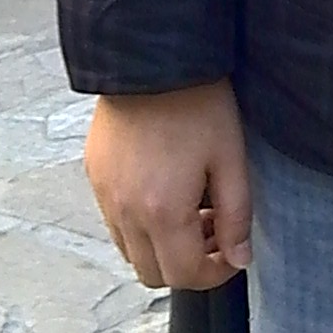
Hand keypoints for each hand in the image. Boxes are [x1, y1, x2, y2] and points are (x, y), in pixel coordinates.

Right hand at [84, 82, 250, 291]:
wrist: (151, 57)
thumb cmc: (196, 103)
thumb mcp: (230, 158)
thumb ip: (236, 216)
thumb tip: (239, 257)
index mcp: (163, 211)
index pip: (184, 276)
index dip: (214, 274)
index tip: (231, 253)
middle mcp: (125, 211)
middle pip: (152, 273)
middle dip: (186, 264)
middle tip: (212, 231)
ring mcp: (104, 194)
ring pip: (129, 251)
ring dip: (160, 246)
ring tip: (188, 210)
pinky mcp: (94, 175)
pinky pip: (113, 220)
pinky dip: (138, 223)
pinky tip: (162, 190)